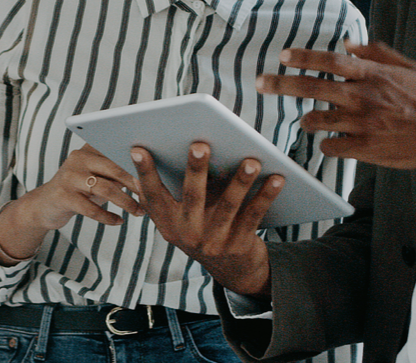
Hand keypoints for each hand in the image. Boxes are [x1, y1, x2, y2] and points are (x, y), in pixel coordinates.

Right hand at [0, 144, 143, 261]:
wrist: (45, 206)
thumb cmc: (80, 189)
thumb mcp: (98, 175)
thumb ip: (117, 170)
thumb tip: (150, 172)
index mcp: (89, 148)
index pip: (117, 150)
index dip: (137, 163)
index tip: (156, 173)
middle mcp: (78, 158)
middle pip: (114, 168)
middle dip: (135, 183)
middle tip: (150, 196)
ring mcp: (69, 176)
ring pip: (104, 189)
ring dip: (126, 202)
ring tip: (139, 212)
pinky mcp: (62, 196)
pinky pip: (90, 208)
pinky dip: (107, 216)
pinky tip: (118, 221)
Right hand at [132, 143, 279, 297]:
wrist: (234, 270)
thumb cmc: (207, 228)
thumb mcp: (186, 217)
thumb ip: (182, 191)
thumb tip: (183, 148)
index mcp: (169, 223)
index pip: (153, 196)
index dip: (145, 173)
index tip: (139, 149)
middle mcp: (188, 234)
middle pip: (192, 196)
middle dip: (196, 169)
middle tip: (200, 145)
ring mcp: (213, 242)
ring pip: (228, 206)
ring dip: (240, 182)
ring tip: (251, 161)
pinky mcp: (239, 245)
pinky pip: (254, 215)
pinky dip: (266, 196)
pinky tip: (277, 178)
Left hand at [256, 40, 415, 168]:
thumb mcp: (409, 68)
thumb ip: (377, 53)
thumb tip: (349, 44)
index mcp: (372, 74)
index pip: (329, 61)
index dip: (303, 57)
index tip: (283, 57)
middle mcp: (363, 96)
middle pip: (312, 87)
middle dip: (281, 84)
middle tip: (261, 83)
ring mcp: (362, 123)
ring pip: (317, 120)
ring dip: (308, 119)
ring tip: (308, 120)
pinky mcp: (365, 148)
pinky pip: (331, 146)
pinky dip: (328, 144)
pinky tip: (333, 142)